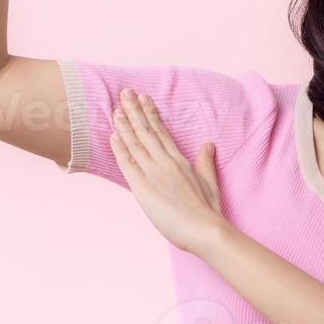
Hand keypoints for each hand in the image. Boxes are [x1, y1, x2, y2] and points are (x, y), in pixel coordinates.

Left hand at [108, 88, 229, 254]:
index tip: (144, 98)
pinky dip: (120, 149)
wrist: (206, 230)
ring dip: (124, 124)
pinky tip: (113, 135)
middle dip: (134, 110)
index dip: (151, 114)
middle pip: (146, 131)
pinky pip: (128, 164)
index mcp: (180, 161)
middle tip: (125, 92)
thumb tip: (208, 144)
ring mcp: (154, 174)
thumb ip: (205, 162)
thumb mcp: (210, 181)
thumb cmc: (209, 211)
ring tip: (116, 107)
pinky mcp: (144, 189)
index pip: (162, 132)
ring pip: (136, 144)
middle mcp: (166, 163)